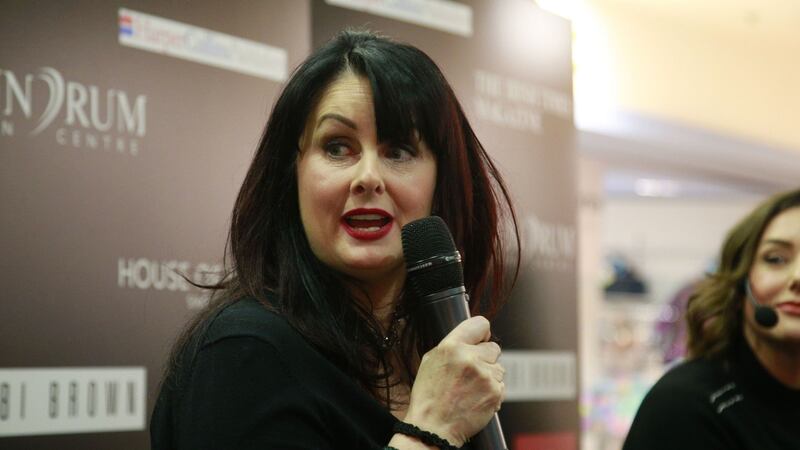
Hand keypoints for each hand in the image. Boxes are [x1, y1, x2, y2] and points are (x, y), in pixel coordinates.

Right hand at [403, 316, 504, 446]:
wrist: (433, 428)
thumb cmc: (429, 396)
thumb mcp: (431, 361)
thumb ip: (453, 346)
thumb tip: (472, 338)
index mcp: (451, 347)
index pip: (481, 324)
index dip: (482, 333)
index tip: (480, 340)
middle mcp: (469, 358)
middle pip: (493, 347)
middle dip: (485, 358)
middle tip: (471, 372)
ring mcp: (484, 375)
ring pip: (499, 368)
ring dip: (490, 376)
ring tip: (471, 389)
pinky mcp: (494, 392)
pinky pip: (501, 385)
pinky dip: (492, 392)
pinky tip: (476, 398)